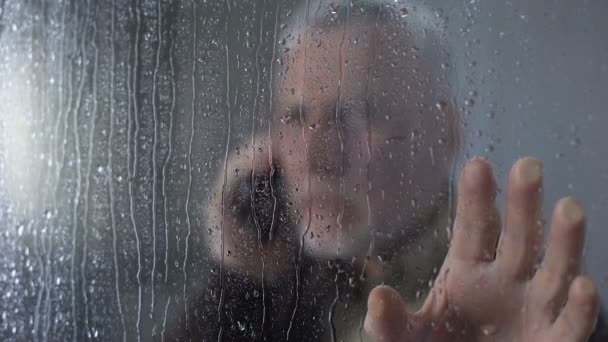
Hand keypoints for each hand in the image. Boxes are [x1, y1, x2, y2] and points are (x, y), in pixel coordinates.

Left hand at [364, 158, 599, 341]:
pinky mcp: (551, 341)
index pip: (473, 228)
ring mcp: (531, 310)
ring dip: (564, 242)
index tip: (477, 164)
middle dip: (523, 204)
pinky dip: (580, 310)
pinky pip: (570, 325)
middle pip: (517, 237)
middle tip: (528, 166)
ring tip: (570, 207)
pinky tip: (585, 286)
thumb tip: (378, 296)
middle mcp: (504, 282)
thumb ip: (391, 320)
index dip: (476, 199)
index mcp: (466, 271)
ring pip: (553, 271)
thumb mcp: (407, 336)